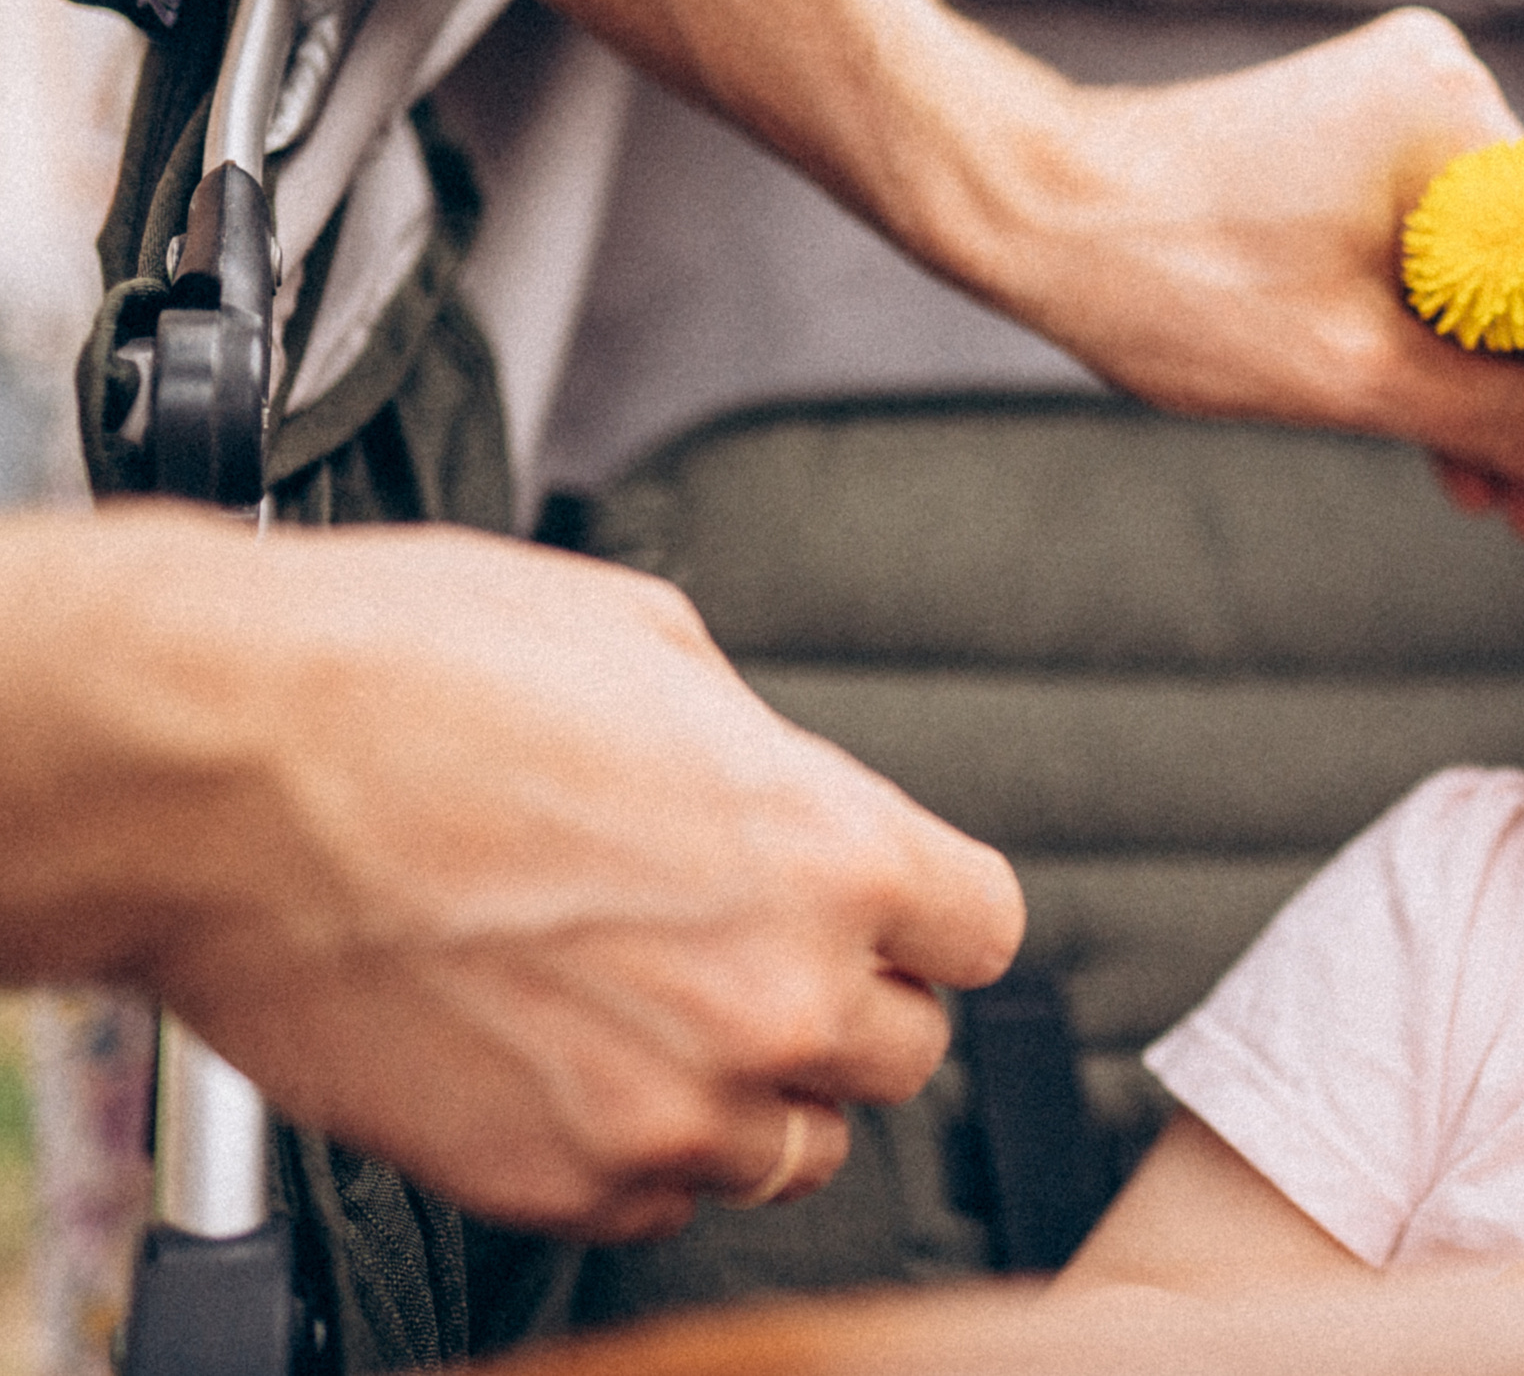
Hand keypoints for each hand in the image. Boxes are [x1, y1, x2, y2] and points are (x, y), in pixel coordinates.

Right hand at [3, 507, 1022, 1239]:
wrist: (219, 773)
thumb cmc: (409, 678)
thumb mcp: (650, 644)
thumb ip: (761, 751)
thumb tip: (781, 787)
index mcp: (832, 851)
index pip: (983, 932)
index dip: (933, 912)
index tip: (900, 909)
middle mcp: (774, 996)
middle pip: (906, 1052)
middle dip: (849, 1000)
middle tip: (761, 949)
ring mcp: (666, 1106)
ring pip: (798, 1150)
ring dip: (758, 1091)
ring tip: (666, 1012)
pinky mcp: (553, 1176)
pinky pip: (663, 1200)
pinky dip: (644, 1147)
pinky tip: (582, 1061)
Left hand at [870, 9, 1523, 539]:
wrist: (1033, 211)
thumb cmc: (1172, 281)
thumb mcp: (1352, 377)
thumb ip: (1496, 423)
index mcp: (1457, 122)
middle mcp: (1443, 89)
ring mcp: (1398, 108)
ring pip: (1477, 275)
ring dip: (1478, 386)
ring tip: (1492, 501)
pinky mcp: (1355, 139)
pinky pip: (1426, 252)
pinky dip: (1428, 340)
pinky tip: (1443, 441)